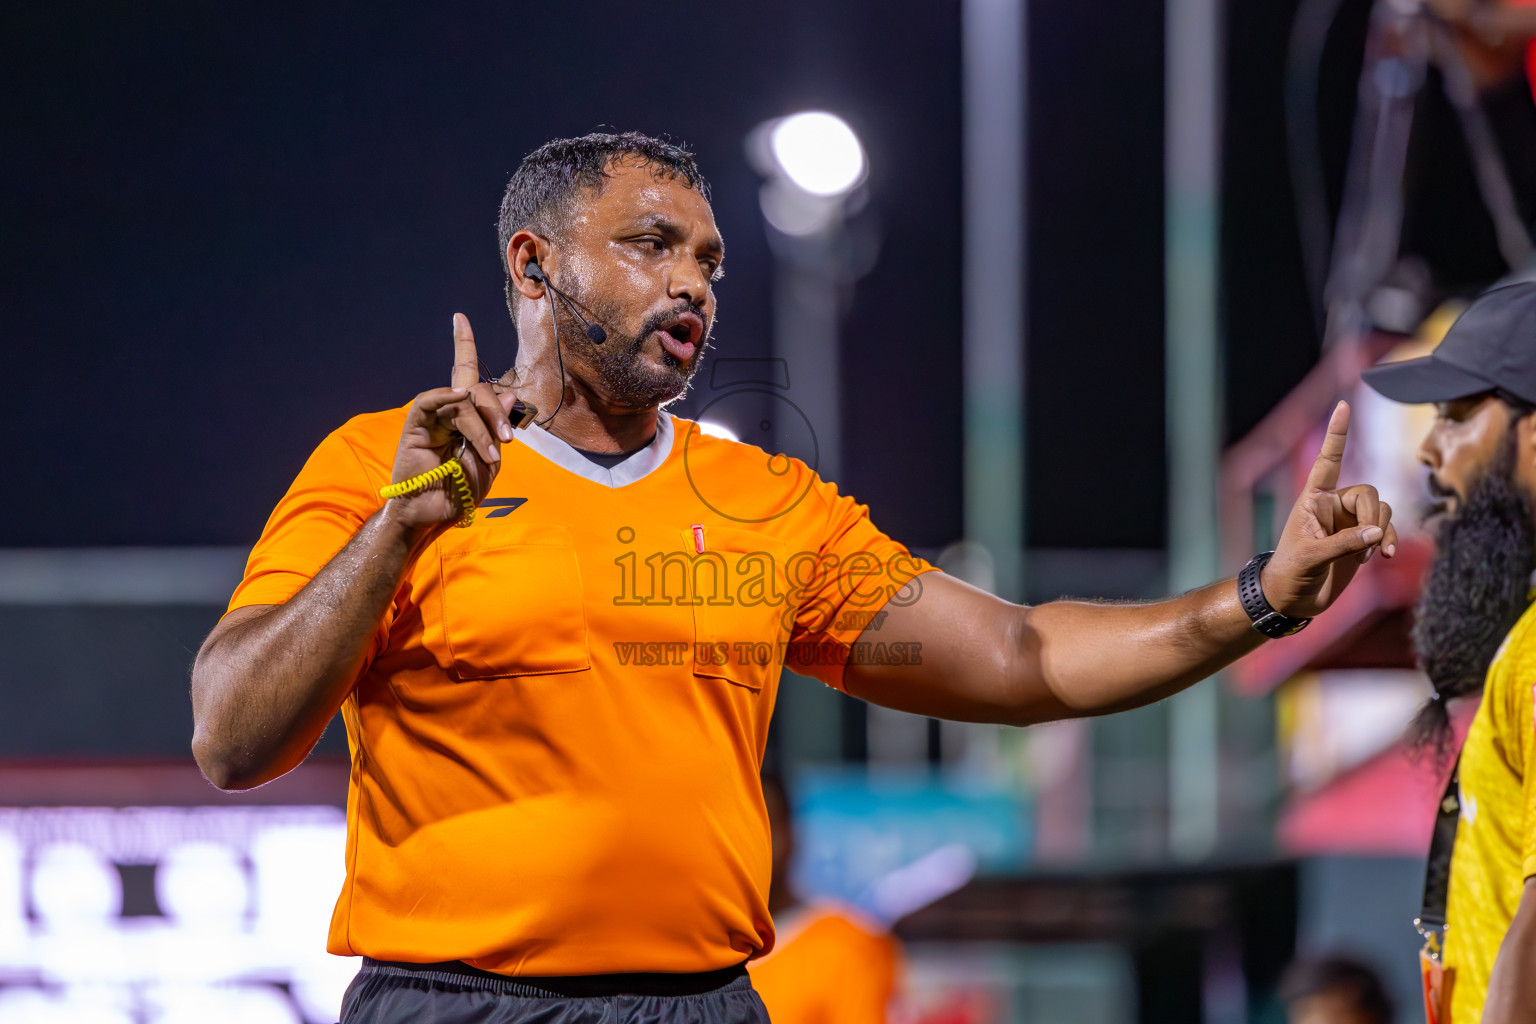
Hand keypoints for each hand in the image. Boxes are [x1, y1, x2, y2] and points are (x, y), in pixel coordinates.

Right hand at [386, 314, 523, 532]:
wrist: (431, 515)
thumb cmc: (459, 491)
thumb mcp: (489, 463)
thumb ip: (498, 430)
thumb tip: (510, 397)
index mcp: (464, 418)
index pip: (466, 376)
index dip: (463, 345)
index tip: (459, 318)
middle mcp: (446, 412)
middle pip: (477, 390)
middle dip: (495, 413)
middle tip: (506, 441)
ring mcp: (430, 417)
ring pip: (461, 399)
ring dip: (479, 424)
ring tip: (489, 452)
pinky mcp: (414, 425)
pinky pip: (431, 401)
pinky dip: (447, 397)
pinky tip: (460, 398)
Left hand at [1261, 401, 1398, 618]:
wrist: (1291, 600)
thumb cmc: (1289, 574)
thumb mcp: (1311, 557)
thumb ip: (1345, 544)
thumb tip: (1377, 533)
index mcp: (1313, 499)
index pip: (1328, 460)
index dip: (1337, 434)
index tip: (1343, 405)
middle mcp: (1333, 506)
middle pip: (1369, 493)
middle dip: (1374, 516)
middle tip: (1369, 543)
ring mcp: (1348, 523)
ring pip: (1382, 511)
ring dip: (1383, 532)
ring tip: (1372, 557)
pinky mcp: (1360, 540)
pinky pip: (1385, 529)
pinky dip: (1388, 541)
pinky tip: (1383, 556)